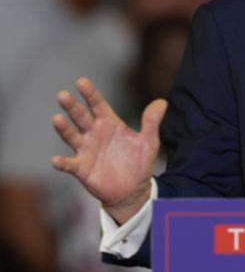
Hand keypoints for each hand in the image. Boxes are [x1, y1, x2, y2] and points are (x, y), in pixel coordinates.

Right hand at [51, 77, 166, 224]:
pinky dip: (62, 163)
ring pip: (72, 137)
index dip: (90, 94)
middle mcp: (94, 134)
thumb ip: (152, 122)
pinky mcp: (82, 169)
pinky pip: (70, 165)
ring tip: (57, 118)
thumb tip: (162, 102)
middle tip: (63, 95)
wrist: (134, 190)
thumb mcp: (149, 141)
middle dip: (72, 106)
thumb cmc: (139, 162)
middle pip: (81, 117)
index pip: (98, 105)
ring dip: (64, 128)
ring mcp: (86, 151)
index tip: (81, 81)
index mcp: (109, 123)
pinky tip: (56, 160)